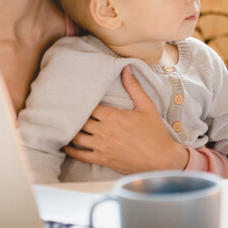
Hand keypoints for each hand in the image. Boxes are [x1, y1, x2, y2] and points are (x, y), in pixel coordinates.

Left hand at [63, 65, 189, 173]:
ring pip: (76, 137)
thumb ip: (134, 87)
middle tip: (69, 112)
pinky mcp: (102, 159)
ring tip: (66, 126)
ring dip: (70, 131)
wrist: (161, 159)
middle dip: (75, 116)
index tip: (80, 99)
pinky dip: (70, 150)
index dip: (83, 102)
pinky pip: (80, 155)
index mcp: (114, 116)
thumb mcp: (147, 106)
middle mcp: (104, 131)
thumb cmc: (155, 133)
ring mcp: (102, 146)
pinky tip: (65, 146)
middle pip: (81, 121)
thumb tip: (126, 68)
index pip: (90, 106)